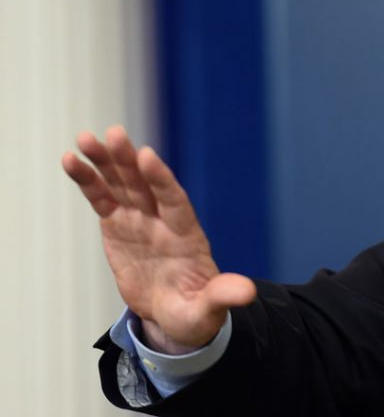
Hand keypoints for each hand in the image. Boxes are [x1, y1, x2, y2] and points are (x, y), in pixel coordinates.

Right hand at [62, 126, 255, 353]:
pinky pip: (102, 199)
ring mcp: (140, 220)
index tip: (147, 156)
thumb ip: (222, 296)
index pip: (174, 202)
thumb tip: (247, 292)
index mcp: (187, 236)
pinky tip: (71, 161)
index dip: (161, 180)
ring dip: (104, 162)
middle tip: (114, 135)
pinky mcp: (119, 226)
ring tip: (84, 138)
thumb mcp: (208, 309)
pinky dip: (88, 181)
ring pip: (121, 185)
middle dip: (129, 161)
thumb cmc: (196, 312)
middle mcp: (163, 221)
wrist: (175, 315)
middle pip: (145, 185)